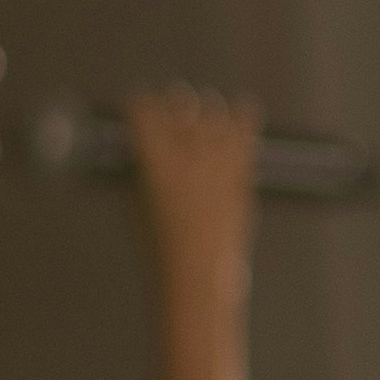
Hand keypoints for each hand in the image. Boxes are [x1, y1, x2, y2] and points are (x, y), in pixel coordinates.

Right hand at [119, 88, 260, 289]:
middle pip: (180, 111)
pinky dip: (244, 119)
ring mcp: (218, 165)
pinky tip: (245, 107)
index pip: (145, 116)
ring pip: (213, 119)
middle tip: (170, 105)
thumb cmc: (157, 246)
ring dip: (205, 111)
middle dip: (173, 105)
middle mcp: (188, 158)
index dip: (138, 106)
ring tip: (201, 110)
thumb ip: (137, 174)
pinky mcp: (240, 176)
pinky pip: (245, 137)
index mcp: (155, 163)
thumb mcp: (133, 206)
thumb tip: (138, 154)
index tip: (137, 105)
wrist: (197, 274)